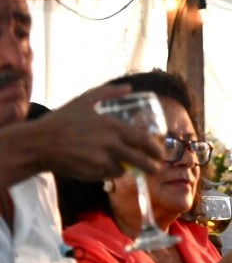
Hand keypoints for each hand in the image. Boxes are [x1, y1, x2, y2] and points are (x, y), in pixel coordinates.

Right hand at [29, 85, 163, 179]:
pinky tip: (97, 164)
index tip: (160, 153)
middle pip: (141, 160)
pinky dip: (108, 172)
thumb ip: (108, 93)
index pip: (143, 140)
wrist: (39, 143)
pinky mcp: (94, 173)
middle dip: (152, 166)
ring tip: (116, 162)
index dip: (155, 149)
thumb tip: (129, 87)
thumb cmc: (62, 120)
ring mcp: (102, 160)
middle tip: (157, 169)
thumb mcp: (84, 101)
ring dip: (125, 168)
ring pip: (124, 169)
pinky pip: (109, 175)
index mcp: (111, 126)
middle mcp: (110, 144)